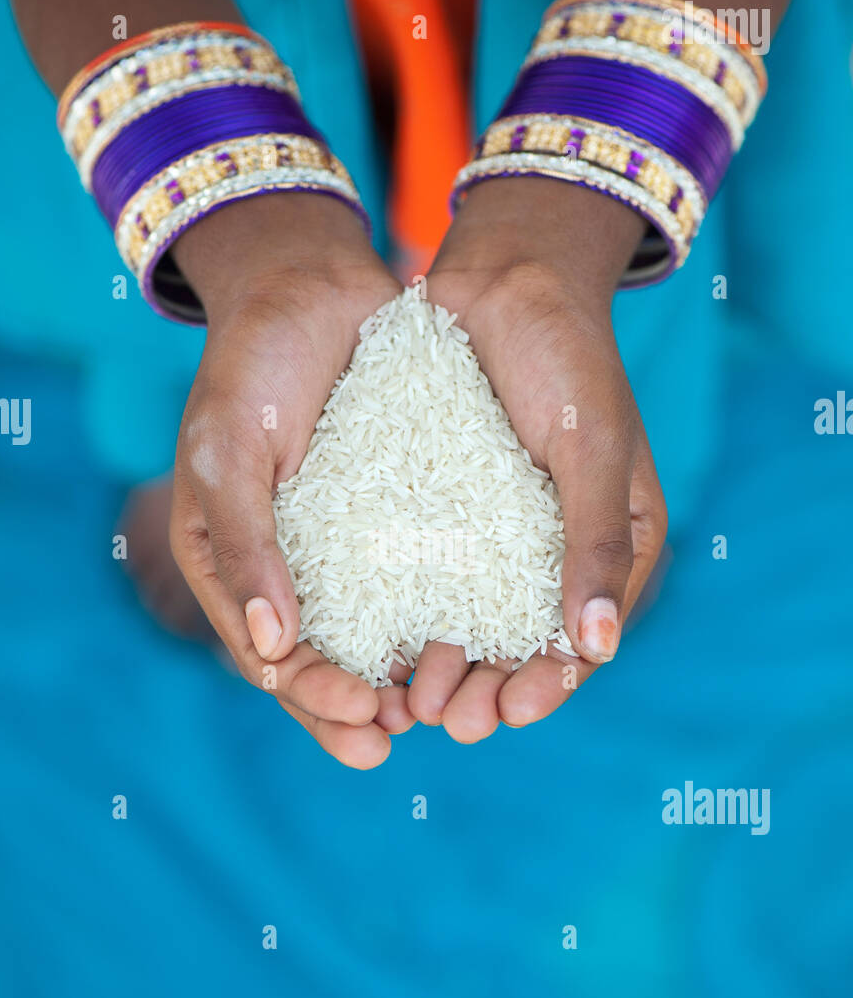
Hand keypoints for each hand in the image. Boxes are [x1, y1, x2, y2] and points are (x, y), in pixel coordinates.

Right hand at [170, 192, 412, 767]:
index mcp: (231, 566)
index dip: (316, 701)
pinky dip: (437, 618)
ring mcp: (342, 547)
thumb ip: (246, 547)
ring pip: (373, 636)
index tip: (366, 720)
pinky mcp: (393, 518)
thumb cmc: (252, 365)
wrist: (312, 284)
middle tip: (412, 733)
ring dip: (407, 677)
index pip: (271, 659)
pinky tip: (478, 640)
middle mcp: (287, 568)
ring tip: (451, 704)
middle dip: (363, 709)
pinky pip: (415, 581)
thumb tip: (275, 650)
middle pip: (324, 665)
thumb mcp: (229, 452)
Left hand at [409, 176, 667, 740]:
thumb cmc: (566, 355)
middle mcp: (560, 549)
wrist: (503, 277)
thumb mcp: (591, 448)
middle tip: (447, 720)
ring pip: (475, 623)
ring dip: (447, 666)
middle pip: (526, 646)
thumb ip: (595, 543)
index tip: (508, 712)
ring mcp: (502, 534)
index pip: (587, 638)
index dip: (550, 684)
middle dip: (488, 689)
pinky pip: (433, 579)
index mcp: (617, 542)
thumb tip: (596, 649)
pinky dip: (413, 617)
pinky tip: (380, 646)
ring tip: (409, 699)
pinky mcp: (450, 512)